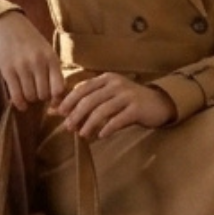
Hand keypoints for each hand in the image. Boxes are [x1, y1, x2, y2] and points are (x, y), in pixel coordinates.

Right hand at [0, 11, 65, 109]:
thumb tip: (57, 101)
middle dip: (41, 97)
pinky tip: (21, 104)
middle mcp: (38, 62)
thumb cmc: (32, 43)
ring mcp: (22, 66)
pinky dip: (20, 103)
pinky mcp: (7, 70)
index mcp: (51, 58)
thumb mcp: (48, 52)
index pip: (58, 88)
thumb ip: (53, 72)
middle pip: (43, 94)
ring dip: (30, 99)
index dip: (56, 99)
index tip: (53, 101)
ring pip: (30, 96)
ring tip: (29, 93)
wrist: (9, 27)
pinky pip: (16, 95)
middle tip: (38, 93)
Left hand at [52, 72, 175, 138]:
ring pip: (102, 111)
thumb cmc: (128, 101)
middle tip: (67, 127)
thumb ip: (85, 100)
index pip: (82, 88)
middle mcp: (116, 84)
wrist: (159, 103)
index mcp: (106, 79)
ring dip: (89, 124)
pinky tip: (100, 136)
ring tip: (82, 134)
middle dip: (76, 115)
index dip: (69, 101)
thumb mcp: (107, 96)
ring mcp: (127, 95)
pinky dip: (107, 128)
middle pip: (90, 100)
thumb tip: (55, 110)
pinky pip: (118, 120)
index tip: (59, 113)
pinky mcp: (137, 108)